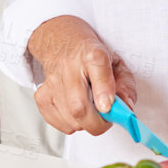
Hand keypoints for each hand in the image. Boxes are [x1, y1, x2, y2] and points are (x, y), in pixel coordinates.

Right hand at [27, 16, 138, 137]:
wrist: (60, 43)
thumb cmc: (89, 55)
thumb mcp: (115, 62)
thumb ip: (125, 85)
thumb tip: (126, 108)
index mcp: (92, 53)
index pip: (97, 68)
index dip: (104, 90)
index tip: (107, 106)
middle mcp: (69, 67)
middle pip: (79, 107)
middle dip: (98, 123)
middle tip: (106, 118)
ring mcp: (52, 83)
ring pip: (71, 120)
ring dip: (86, 123)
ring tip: (90, 108)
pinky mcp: (41, 97)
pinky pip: (60, 124)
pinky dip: (72, 124)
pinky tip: (75, 110)